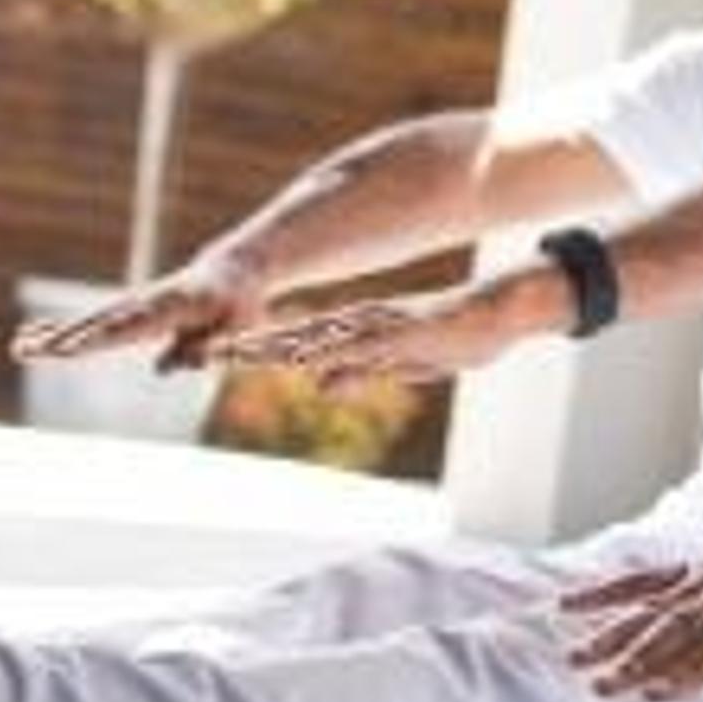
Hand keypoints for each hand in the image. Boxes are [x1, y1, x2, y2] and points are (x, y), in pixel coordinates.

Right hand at [9, 255, 266, 372]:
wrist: (234, 271)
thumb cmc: (241, 305)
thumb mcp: (236, 326)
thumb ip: (205, 346)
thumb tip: (164, 370)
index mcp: (171, 308)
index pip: (129, 328)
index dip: (99, 338)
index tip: (70, 348)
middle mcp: (145, 305)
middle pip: (97, 324)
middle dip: (62, 338)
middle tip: (27, 350)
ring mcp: (133, 307)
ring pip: (87, 322)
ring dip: (52, 336)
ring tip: (18, 348)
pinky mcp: (127, 313)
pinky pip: (90, 324)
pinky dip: (61, 331)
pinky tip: (31, 341)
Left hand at [214, 288, 525, 384]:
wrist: (500, 315)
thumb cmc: (456, 340)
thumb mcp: (400, 366)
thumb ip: (362, 372)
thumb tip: (321, 386)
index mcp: (356, 336)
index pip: (297, 345)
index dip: (257, 352)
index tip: (218, 359)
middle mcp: (359, 326)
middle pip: (294, 338)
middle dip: (250, 347)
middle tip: (202, 354)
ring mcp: (378, 326)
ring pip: (317, 339)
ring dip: (276, 347)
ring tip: (235, 355)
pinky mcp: (402, 330)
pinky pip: (360, 344)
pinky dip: (328, 351)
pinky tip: (302, 360)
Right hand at [565, 510, 702, 701]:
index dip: (692, 670)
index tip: (658, 692)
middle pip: (679, 630)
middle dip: (638, 660)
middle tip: (602, 687)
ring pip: (652, 608)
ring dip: (613, 634)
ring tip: (576, 660)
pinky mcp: (697, 568)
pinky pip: (645, 580)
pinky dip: (606, 593)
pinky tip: (568, 607)